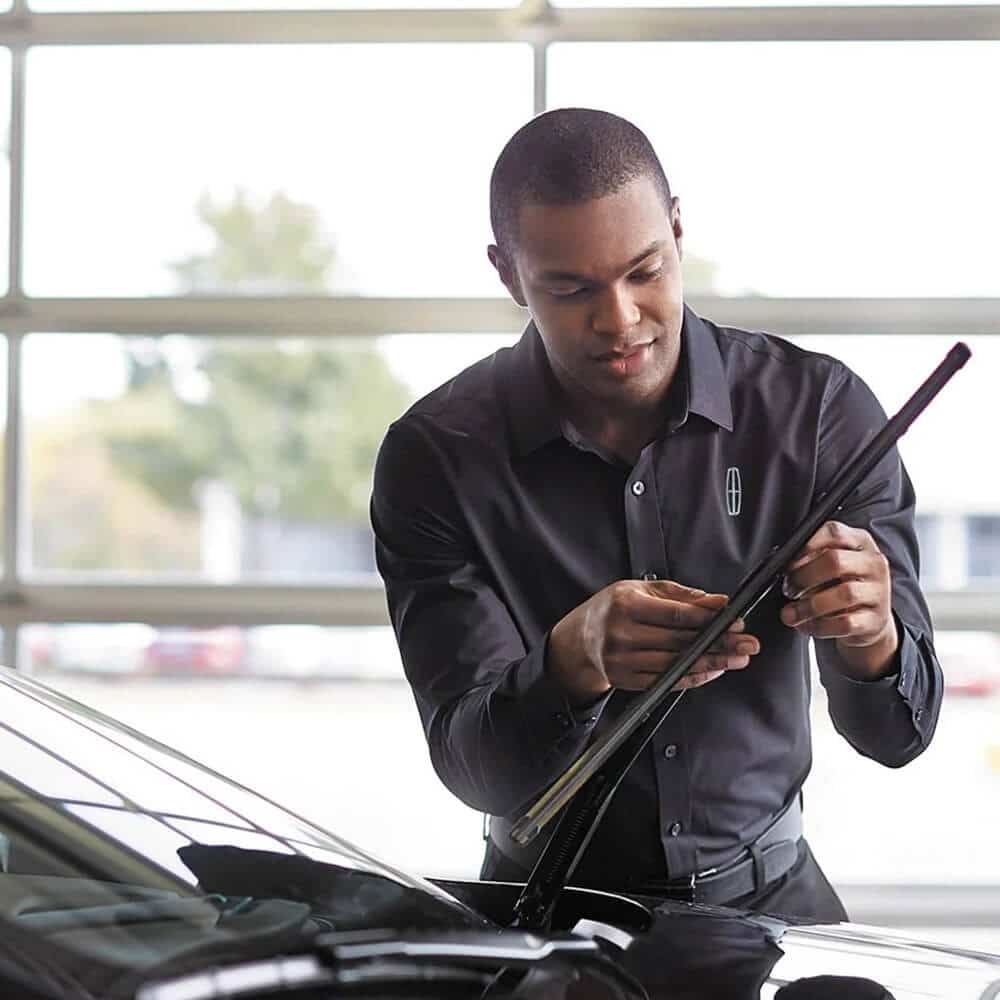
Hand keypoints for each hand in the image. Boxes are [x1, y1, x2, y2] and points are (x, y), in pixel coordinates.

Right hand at [547, 579, 759, 704]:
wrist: (579, 640)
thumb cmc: (612, 609)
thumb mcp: (639, 590)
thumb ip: (679, 594)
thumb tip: (716, 601)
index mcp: (626, 605)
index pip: (675, 614)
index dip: (708, 618)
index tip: (734, 618)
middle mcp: (623, 634)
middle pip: (681, 641)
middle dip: (719, 642)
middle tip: (748, 641)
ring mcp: (624, 661)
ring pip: (677, 664)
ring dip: (712, 662)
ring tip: (738, 658)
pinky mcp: (628, 681)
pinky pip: (667, 681)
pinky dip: (693, 677)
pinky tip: (713, 670)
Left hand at [780, 520, 898, 678]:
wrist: (867, 620)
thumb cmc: (840, 586)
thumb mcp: (829, 566)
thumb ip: (810, 559)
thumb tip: (781, 565)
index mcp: (859, 542)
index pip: (833, 532)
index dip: (806, 546)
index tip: (787, 562)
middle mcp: (873, 563)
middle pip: (835, 561)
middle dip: (804, 576)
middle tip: (790, 589)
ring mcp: (878, 592)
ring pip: (843, 594)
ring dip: (809, 605)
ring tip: (792, 612)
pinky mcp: (875, 620)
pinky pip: (845, 623)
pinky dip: (820, 626)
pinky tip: (808, 625)